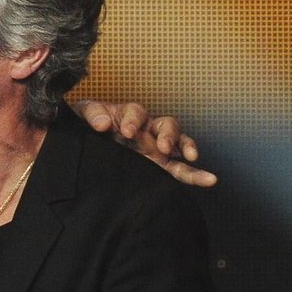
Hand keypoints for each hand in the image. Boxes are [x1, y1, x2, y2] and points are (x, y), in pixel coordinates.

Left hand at [72, 99, 216, 186]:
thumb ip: (92, 115)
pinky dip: (196, 174)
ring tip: (191, 157)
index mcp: (127, 116)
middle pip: (165, 124)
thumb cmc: (86, 127)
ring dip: (186, 148)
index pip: (135, 112)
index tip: (125, 131)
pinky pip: (181, 169)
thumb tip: (102, 124)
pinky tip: (209, 180)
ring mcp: (155, 148)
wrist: (82, 147)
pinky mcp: (159, 166)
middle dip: (166, 134)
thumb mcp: (83, 116)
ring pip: (178, 143)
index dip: (132, 120)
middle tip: (160, 146)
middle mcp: (146, 130)